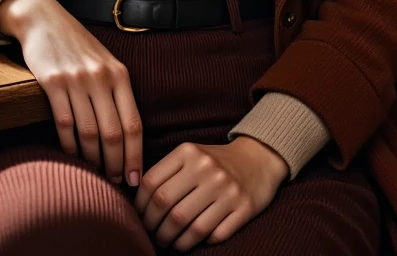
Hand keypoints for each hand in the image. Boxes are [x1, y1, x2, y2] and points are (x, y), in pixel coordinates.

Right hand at [0, 0, 142, 187]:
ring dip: (92, 160)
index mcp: (119, 74)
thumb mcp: (106, 62)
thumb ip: (117, 92)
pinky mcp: (53, 82)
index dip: (136, 155)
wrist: (45, 19)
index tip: (135, 178)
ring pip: (89, 132)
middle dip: (115, 164)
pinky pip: (65, 123)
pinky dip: (69, 146)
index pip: (134, 123)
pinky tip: (71, 156)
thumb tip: (127, 136)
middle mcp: (101, 77)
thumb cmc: (78, 46)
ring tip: (94, 174)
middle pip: (113, 133)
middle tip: (114, 182)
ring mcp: (77, 79)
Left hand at [134, 136, 288, 250]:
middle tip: (152, 235)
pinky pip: (213, 235)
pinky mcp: (244, 208)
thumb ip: (166, 172)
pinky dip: (197, 244)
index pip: (152, 183)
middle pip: (167, 206)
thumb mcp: (190, 155)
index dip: (140, 206)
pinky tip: (189, 242)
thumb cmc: (214, 161)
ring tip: (168, 242)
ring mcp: (227, 189)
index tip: (139, 217)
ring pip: (189, 226)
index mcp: (189, 152)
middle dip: (154, 227)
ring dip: (173, 241)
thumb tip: (138, 203)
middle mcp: (208, 168)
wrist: (258, 158)